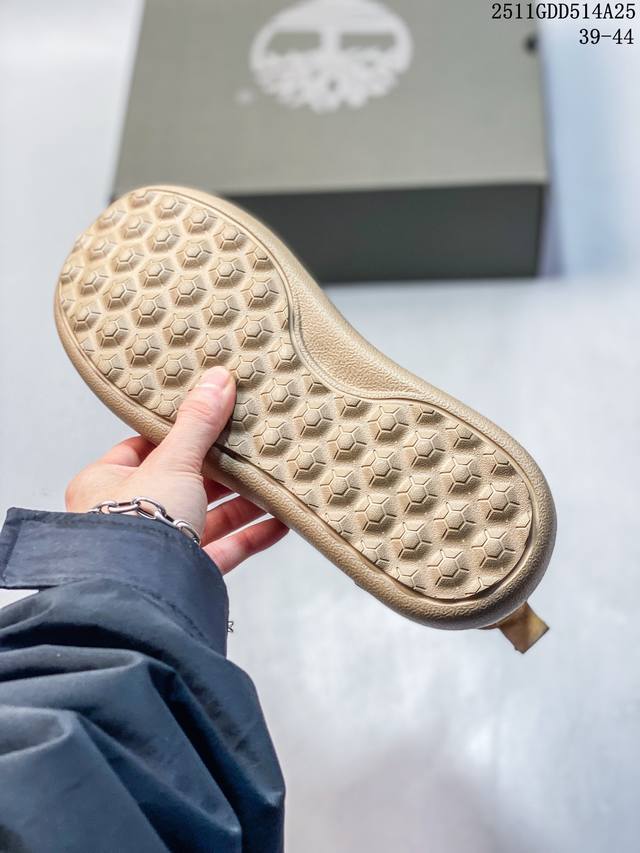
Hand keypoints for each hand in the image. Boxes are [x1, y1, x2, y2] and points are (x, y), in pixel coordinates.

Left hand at [65, 366, 287, 573]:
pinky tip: (280, 521)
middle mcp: (129, 517)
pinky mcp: (187, 575)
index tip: (212, 418)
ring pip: (208, 518)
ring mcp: (160, 549)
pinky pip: (225, 550)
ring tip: (275, 481)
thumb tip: (218, 380)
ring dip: (243, 502)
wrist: (141, 595)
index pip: (145, 449)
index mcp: (106, 485)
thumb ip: (198, 424)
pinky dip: (253, 535)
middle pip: (184, 483)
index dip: (180, 433)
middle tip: (253, 447)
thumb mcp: (171, 461)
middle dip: (222, 470)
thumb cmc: (135, 526)